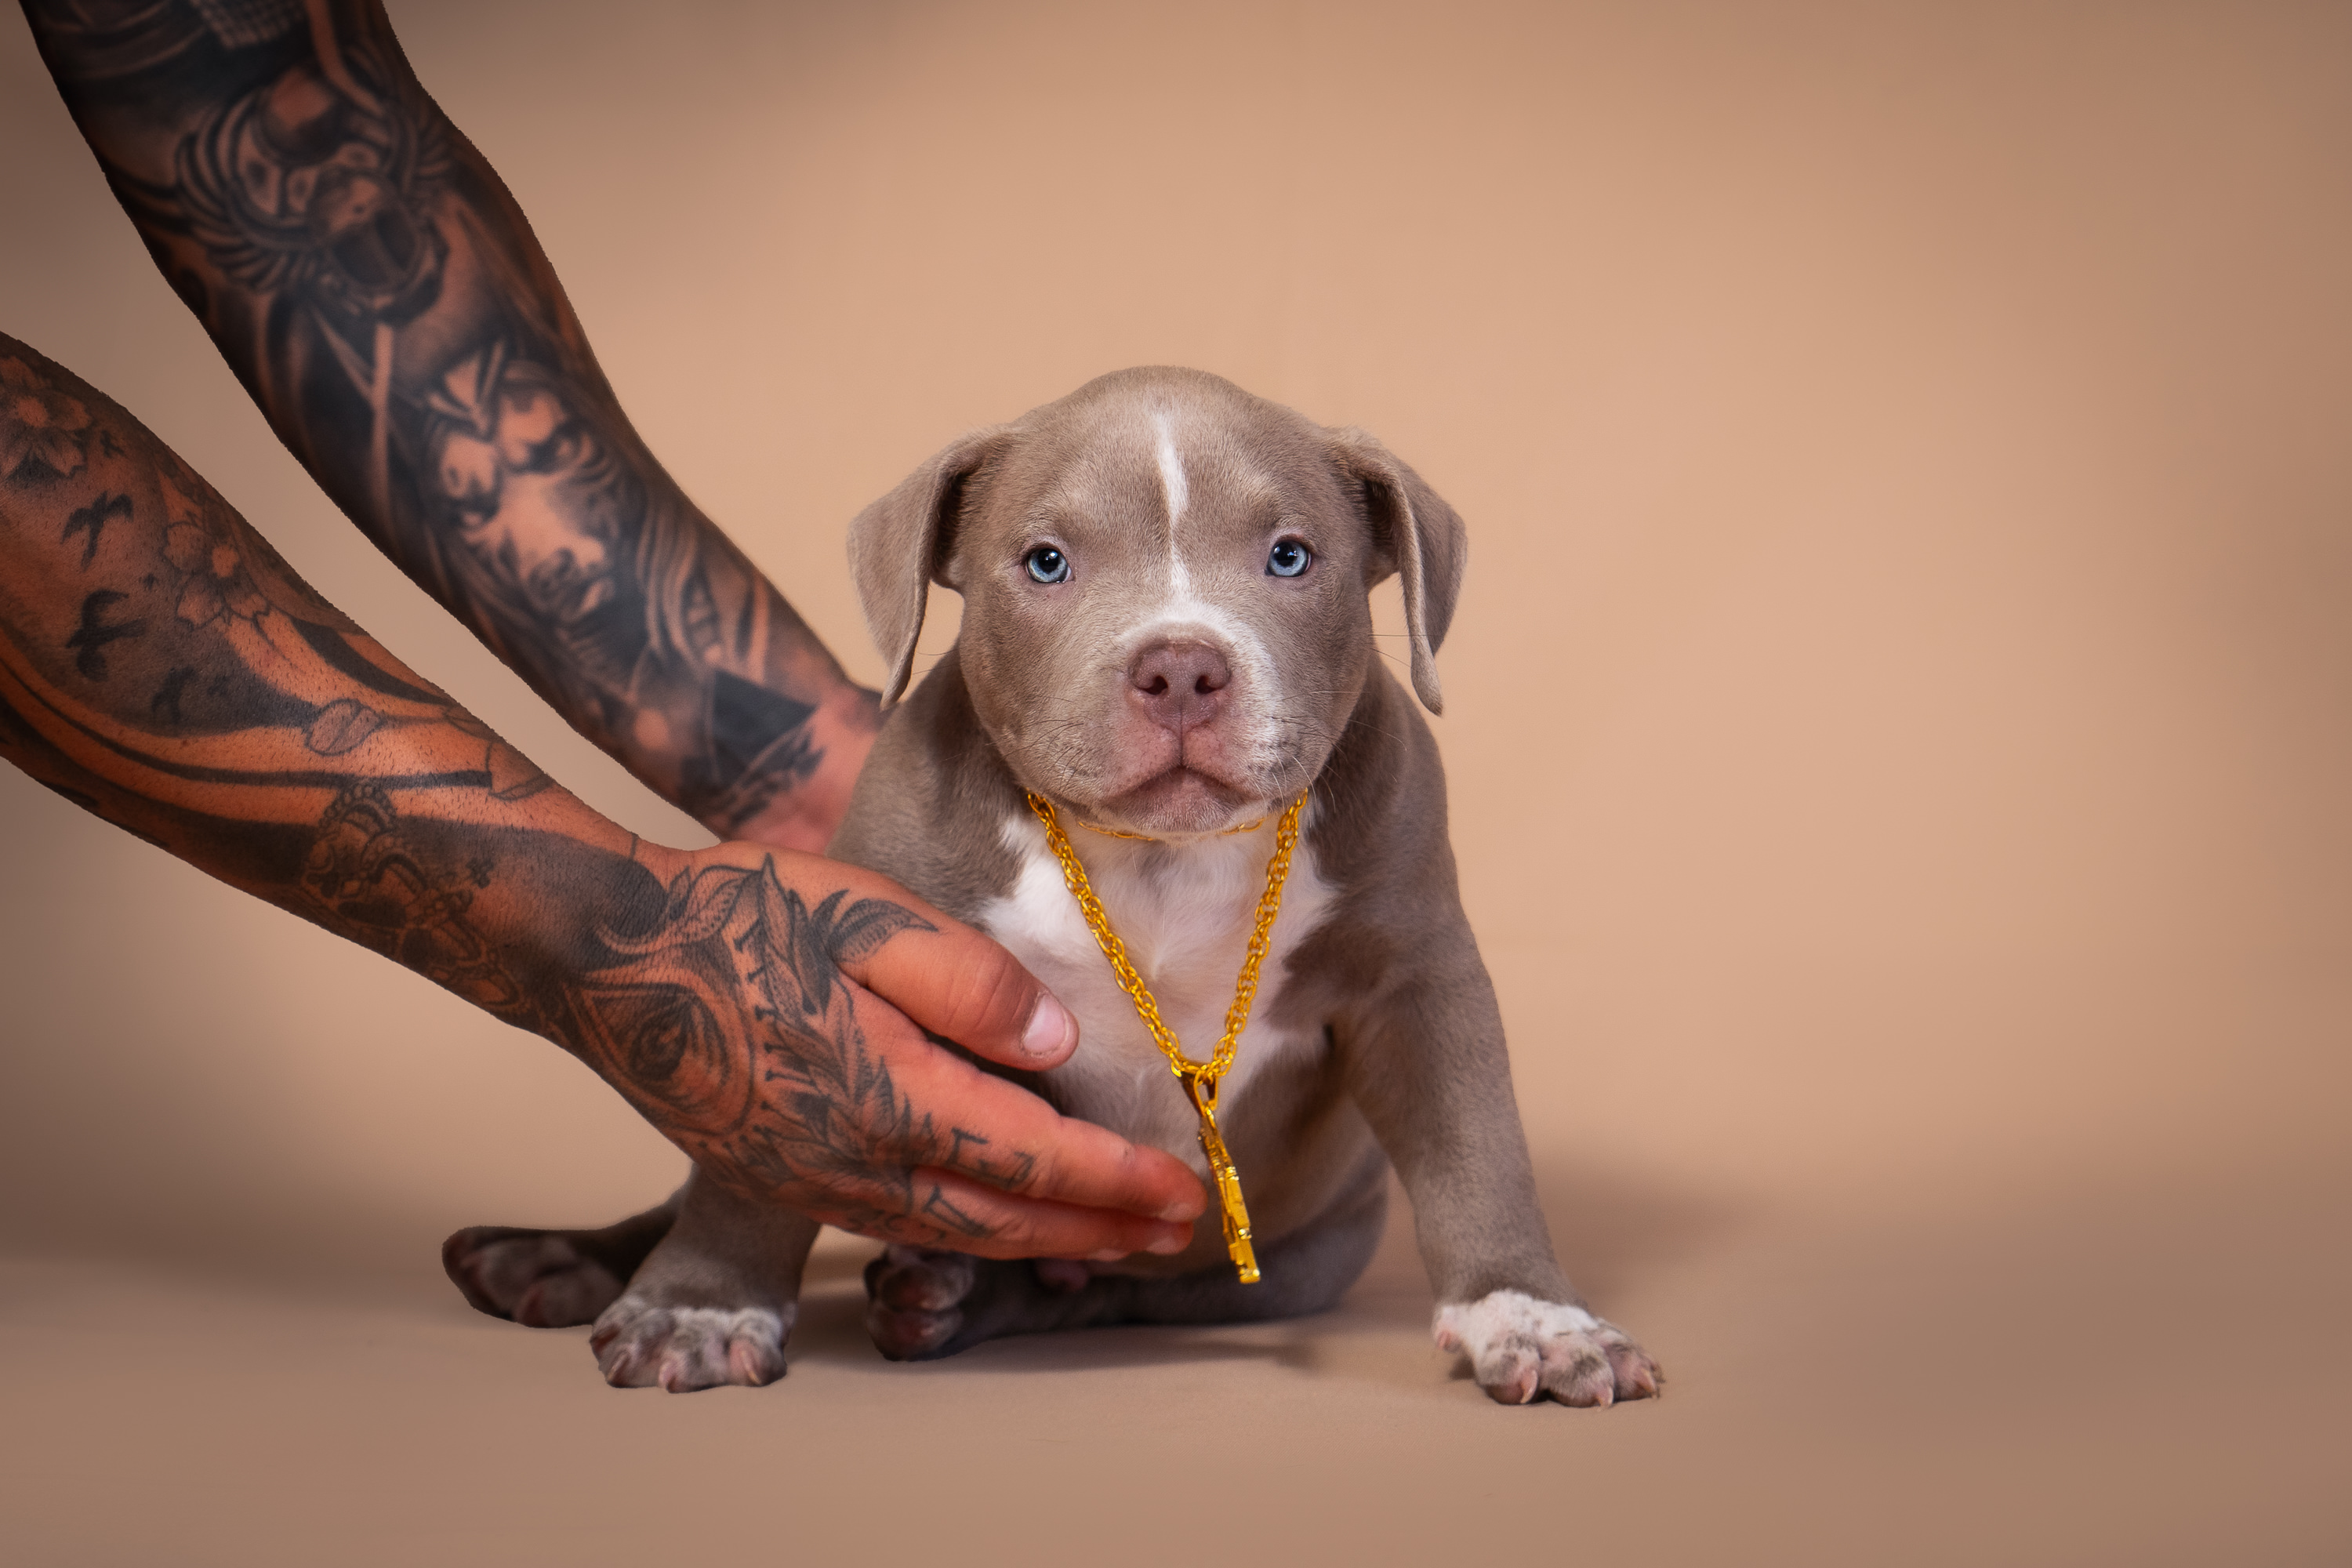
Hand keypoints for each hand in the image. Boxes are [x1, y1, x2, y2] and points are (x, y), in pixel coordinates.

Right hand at [576, 841, 1206, 1259]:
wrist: (606, 956)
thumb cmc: (735, 917)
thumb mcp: (863, 913)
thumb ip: (967, 980)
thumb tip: (1054, 1045)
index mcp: (887, 1094)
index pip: (1033, 1157)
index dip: (1116, 1181)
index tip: (1185, 1191)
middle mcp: (853, 1161)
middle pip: (1003, 1218)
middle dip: (1098, 1229)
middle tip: (1175, 1232)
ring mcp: (811, 1181)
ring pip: (951, 1235)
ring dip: (1038, 1243)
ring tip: (1108, 1240)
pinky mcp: (781, 1178)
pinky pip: (896, 1227)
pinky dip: (967, 1236)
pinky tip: (994, 1223)